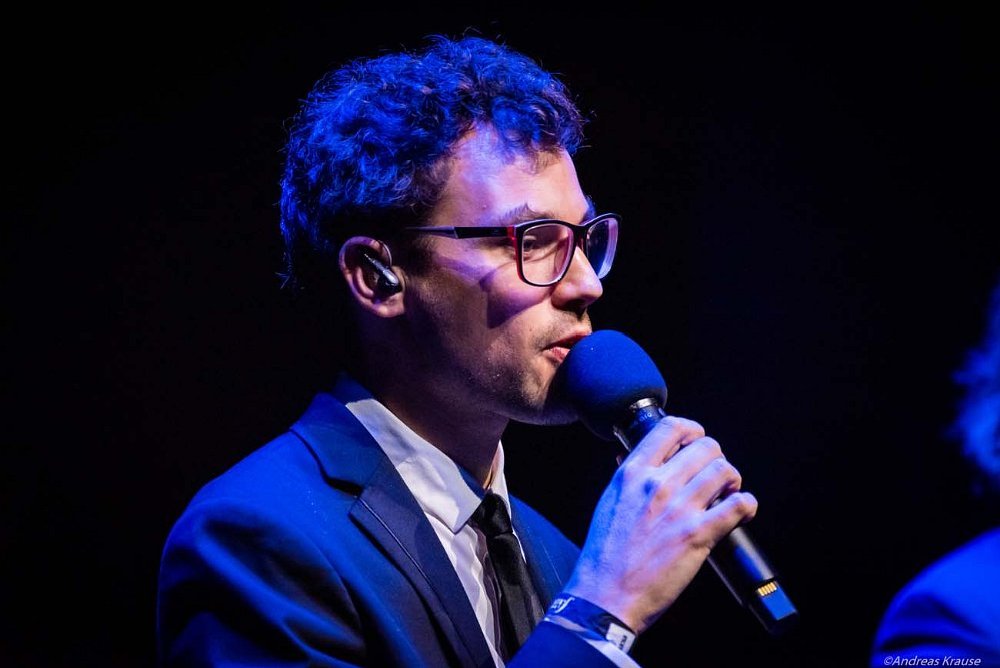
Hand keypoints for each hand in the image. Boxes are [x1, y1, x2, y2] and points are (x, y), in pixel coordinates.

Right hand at [562, 416, 757, 633]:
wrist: (605, 595)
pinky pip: (739, 505)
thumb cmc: (604, 554)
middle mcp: (656, 484)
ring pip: (725, 471)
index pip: (671, 428)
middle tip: (714, 477)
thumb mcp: (609, 502)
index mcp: (632, 473)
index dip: (693, 430)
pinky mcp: (698, 534)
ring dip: (733, 481)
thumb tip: (635, 458)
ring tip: (728, 494)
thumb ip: (627, 478)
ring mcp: (679, 508)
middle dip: (716, 459)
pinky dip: (746, 505)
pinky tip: (740, 512)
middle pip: (706, 446)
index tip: (698, 441)